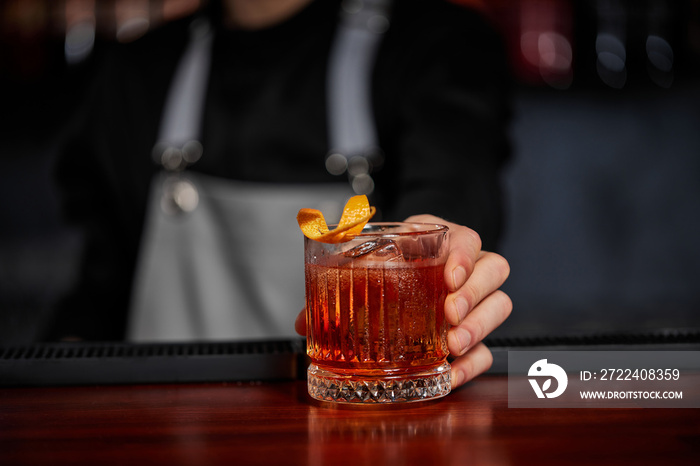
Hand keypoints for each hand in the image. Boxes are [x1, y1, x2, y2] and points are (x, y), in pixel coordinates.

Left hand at [294, 214, 511, 388]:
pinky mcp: (473, 334)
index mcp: (439, 241)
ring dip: (480, 326)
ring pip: (500, 305)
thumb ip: (336, 285)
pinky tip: (451, 372)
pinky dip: (473, 363)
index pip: (467, 239)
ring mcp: (473, 302)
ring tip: (453, 344)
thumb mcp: (365, 263)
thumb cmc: (384, 264)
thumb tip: (302, 321)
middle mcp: (464, 268)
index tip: (447, 276)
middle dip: (475, 293)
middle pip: (494, 270)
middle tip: (450, 314)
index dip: (463, 256)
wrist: (395, 274)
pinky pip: (488, 349)